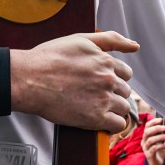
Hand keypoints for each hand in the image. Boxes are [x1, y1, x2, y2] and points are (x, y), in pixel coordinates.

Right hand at [10, 31, 138, 132]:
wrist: (29, 79)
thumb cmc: (49, 58)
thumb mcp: (80, 39)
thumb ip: (110, 39)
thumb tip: (135, 45)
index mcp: (105, 61)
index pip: (125, 73)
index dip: (113, 77)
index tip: (100, 82)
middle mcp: (108, 80)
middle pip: (125, 91)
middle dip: (113, 93)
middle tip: (94, 95)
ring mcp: (103, 99)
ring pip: (124, 107)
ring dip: (113, 108)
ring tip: (95, 107)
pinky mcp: (95, 118)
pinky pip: (118, 124)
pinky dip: (112, 123)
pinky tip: (99, 119)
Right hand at [142, 117, 164, 164]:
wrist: (157, 163)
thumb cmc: (159, 150)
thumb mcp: (161, 140)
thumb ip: (161, 134)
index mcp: (146, 136)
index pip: (147, 126)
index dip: (153, 122)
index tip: (161, 120)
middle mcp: (144, 141)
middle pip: (147, 132)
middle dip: (156, 128)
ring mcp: (145, 148)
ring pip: (150, 140)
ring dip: (160, 137)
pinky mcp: (148, 155)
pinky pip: (154, 148)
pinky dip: (162, 146)